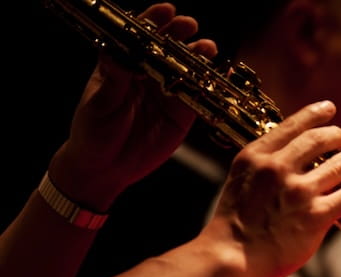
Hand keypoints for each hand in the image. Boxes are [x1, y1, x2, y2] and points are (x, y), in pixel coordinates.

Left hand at [49, 3, 217, 210]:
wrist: (106, 168)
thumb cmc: (93, 132)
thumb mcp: (99, 103)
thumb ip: (113, 78)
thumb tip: (119, 54)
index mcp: (123, 65)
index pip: (139, 35)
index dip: (153, 20)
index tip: (166, 10)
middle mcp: (147, 74)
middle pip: (167, 46)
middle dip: (180, 33)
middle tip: (190, 26)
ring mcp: (167, 92)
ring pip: (187, 68)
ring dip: (199, 56)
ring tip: (208, 47)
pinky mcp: (182, 114)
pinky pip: (199, 96)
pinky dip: (210, 86)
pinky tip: (218, 76)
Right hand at [201, 100, 340, 276]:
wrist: (229, 258)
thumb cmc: (232, 229)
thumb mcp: (239, 185)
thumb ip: (262, 171)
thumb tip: (286, 165)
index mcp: (256, 157)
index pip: (291, 127)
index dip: (314, 115)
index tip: (329, 109)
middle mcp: (279, 168)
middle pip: (318, 140)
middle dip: (337, 135)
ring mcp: (299, 191)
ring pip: (339, 164)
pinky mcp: (316, 215)